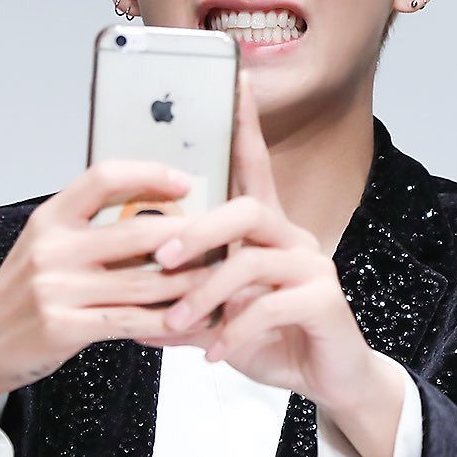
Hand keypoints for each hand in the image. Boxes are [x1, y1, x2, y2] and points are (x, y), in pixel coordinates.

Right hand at [0, 160, 217, 402]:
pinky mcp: (65, 327)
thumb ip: (91, 229)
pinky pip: (133, 321)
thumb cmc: (23, 293)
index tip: (184, 182)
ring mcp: (57, 289)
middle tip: (224, 238)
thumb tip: (159, 214)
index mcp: (49, 218)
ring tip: (222, 280)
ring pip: (145, 283)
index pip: (103, 178)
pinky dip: (170, 322)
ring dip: (191, 283)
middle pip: (138, 232)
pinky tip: (193, 321)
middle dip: (190, 236)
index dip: (148, 174)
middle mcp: (53, 248)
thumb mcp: (46, 247)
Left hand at [136, 71, 375, 411]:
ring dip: (205, 294)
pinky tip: (213, 354)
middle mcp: (292, 237)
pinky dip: (233, 333)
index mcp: (266, 230)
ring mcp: (312, 266)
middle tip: (160, 258)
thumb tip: (128, 307)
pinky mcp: (324, 300)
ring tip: (176, 323)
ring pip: (252, 261)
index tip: (233, 78)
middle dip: (197, 231)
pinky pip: (269, 307)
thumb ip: (184, 303)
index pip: (254, 164)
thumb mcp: (220, 317)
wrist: (328, 377)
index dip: (244, 122)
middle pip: (246, 209)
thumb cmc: (272, 338)